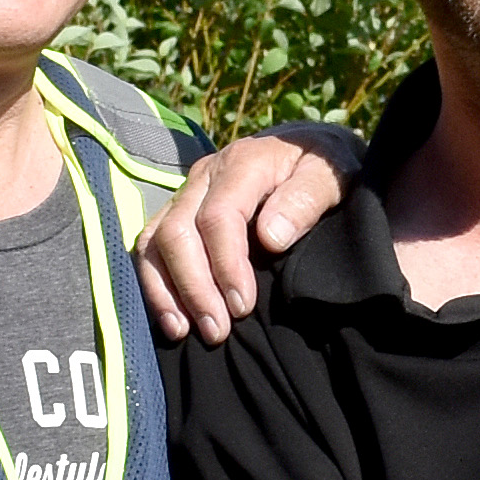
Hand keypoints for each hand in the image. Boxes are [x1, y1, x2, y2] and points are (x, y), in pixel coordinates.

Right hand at [138, 124, 355, 341]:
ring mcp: (186, 193)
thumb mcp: (330, 174)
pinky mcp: (177, 211)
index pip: (218, 216)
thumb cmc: (323, 166)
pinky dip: (156, 285)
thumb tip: (271, 238)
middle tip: (217, 330)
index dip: (226, 265)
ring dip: (168, 291)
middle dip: (194, 287)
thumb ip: (306, 199)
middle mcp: (205, 175)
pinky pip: (149, 247)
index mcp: (243, 163)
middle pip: (178, 232)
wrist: (305, 148)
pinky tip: (173, 319)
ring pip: (155, 241)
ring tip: (186, 331)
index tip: (242, 305)